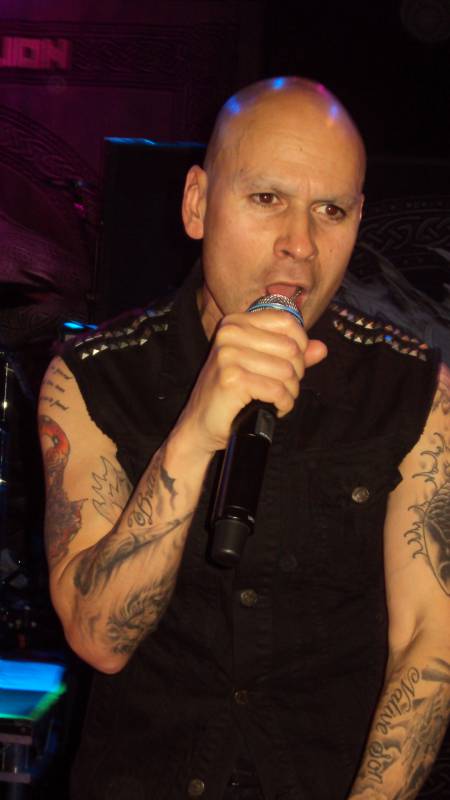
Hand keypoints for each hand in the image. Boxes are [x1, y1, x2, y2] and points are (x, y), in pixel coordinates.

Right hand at [174, 308, 326, 454]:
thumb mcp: (262, 367)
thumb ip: (291, 355)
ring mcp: (228, 355)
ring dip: (290, 392)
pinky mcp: (231, 379)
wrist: (201, 424)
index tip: (292, 365)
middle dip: (296, 374)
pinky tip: (273, 408)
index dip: (300, 346)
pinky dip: (283, 404)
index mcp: (236, 322)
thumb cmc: (231, 394)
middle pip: (291, 348)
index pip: (288, 322)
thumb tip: (321, 348)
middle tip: (284, 388)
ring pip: (287, 371)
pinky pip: (277, 390)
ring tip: (277, 400)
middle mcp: (230, 333)